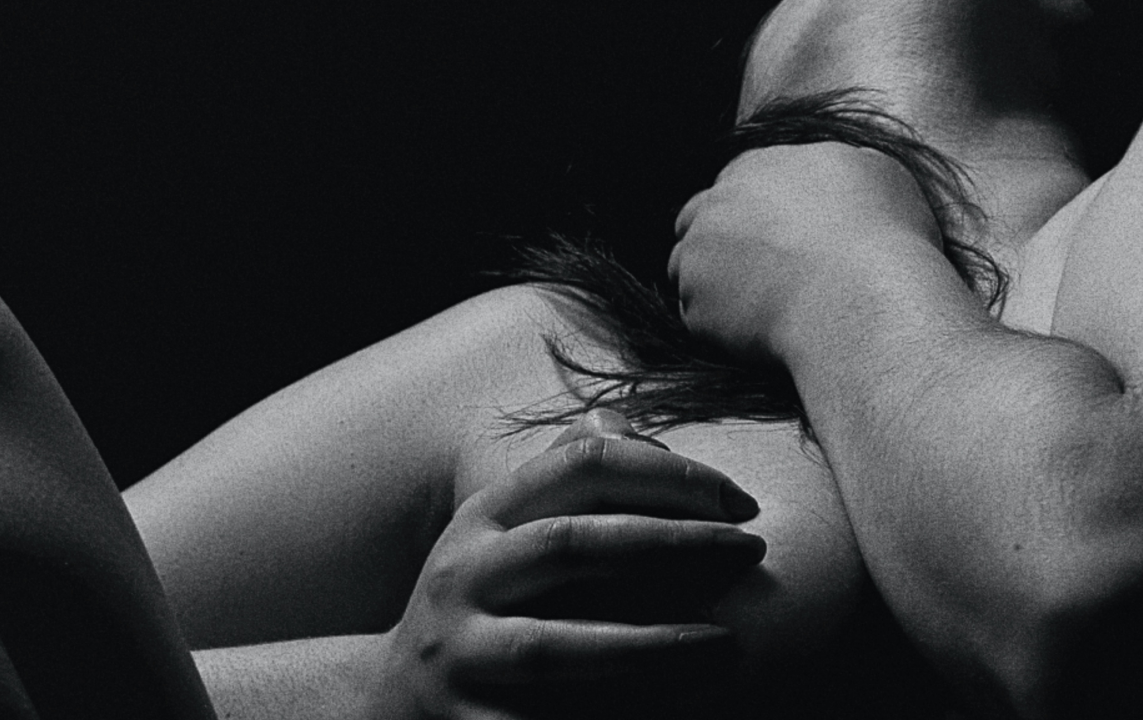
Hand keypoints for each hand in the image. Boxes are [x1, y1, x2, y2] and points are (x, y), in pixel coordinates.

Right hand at [372, 410, 765, 719]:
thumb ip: (562, 482)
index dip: (672, 475)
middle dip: (673, 542)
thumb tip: (623, 424)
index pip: (583, 465)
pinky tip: (671, 713)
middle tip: (750, 551)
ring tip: (725, 645)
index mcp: (485, 517)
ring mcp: (460, 656)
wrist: (393, 702)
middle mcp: (463, 578)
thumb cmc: (483, 607)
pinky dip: (611, 718)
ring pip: (555, 648)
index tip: (741, 502)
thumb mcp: (505, 533)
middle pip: (573, 544)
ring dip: (650, 645)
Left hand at [670, 142, 942, 362]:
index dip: (748, 216)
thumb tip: (846, 170)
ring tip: (754, 310)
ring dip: (711, 286)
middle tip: (751, 277)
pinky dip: (719, 327)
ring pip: (686, 271)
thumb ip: (844, 168)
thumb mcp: (880, 176)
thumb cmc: (881, 237)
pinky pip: (697, 317)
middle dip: (716, 246)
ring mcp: (698, 255)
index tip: (770, 241)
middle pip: (694, 223)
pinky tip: (757, 334)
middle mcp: (715, 204)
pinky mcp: (695, 306)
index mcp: (755, 167)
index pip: (731, 187)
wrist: (862, 298)